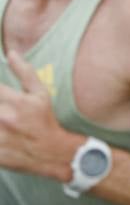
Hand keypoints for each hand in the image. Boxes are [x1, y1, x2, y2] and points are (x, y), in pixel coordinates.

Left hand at [0, 50, 73, 181]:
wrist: (50, 152)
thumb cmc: (43, 119)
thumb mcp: (40, 94)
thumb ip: (24, 72)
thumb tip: (10, 53)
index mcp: (15, 101)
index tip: (0, 96)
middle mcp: (4, 118)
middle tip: (1, 110)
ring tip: (0, 120)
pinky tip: (0, 132)